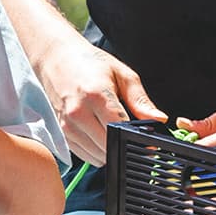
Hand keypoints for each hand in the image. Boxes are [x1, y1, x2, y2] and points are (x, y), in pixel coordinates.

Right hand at [40, 30, 165, 165]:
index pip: (121, 130)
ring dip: (111, 150)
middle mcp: (78, 113)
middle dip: (124, 144)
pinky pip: (86, 155)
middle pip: (109, 146)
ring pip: (98, 156)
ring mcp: (67, 125)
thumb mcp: (122, 74)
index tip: (147, 138)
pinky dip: (98, 151)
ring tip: (113, 130)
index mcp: (96, 95)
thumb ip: (141, 100)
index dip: (137, 137)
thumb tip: (159, 119)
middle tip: (131, 133)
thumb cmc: (89, 63)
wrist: (57, 58)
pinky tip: (100, 133)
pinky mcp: (62, 133)